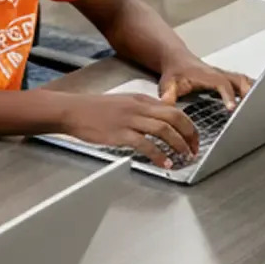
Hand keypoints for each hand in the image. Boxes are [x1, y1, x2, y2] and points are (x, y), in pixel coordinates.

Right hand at [62, 92, 200, 167]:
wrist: (71, 110)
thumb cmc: (92, 109)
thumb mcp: (121, 103)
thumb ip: (141, 110)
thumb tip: (160, 120)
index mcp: (140, 100)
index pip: (174, 110)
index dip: (188, 126)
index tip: (193, 140)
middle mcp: (138, 108)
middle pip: (175, 118)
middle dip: (190, 135)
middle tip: (194, 150)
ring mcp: (129, 120)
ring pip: (164, 130)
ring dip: (179, 145)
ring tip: (184, 157)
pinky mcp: (120, 133)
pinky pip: (146, 145)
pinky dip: (159, 155)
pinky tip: (165, 164)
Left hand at [158, 58, 252, 109]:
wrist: (176, 60)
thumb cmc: (174, 73)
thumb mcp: (168, 84)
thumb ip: (167, 94)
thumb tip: (166, 104)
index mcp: (206, 75)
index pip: (221, 84)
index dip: (228, 96)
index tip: (232, 108)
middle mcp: (219, 74)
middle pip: (239, 81)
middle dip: (248, 93)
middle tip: (255, 109)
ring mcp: (225, 76)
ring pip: (245, 81)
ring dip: (254, 91)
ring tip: (262, 106)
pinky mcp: (229, 79)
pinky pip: (245, 83)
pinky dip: (254, 90)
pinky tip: (260, 101)